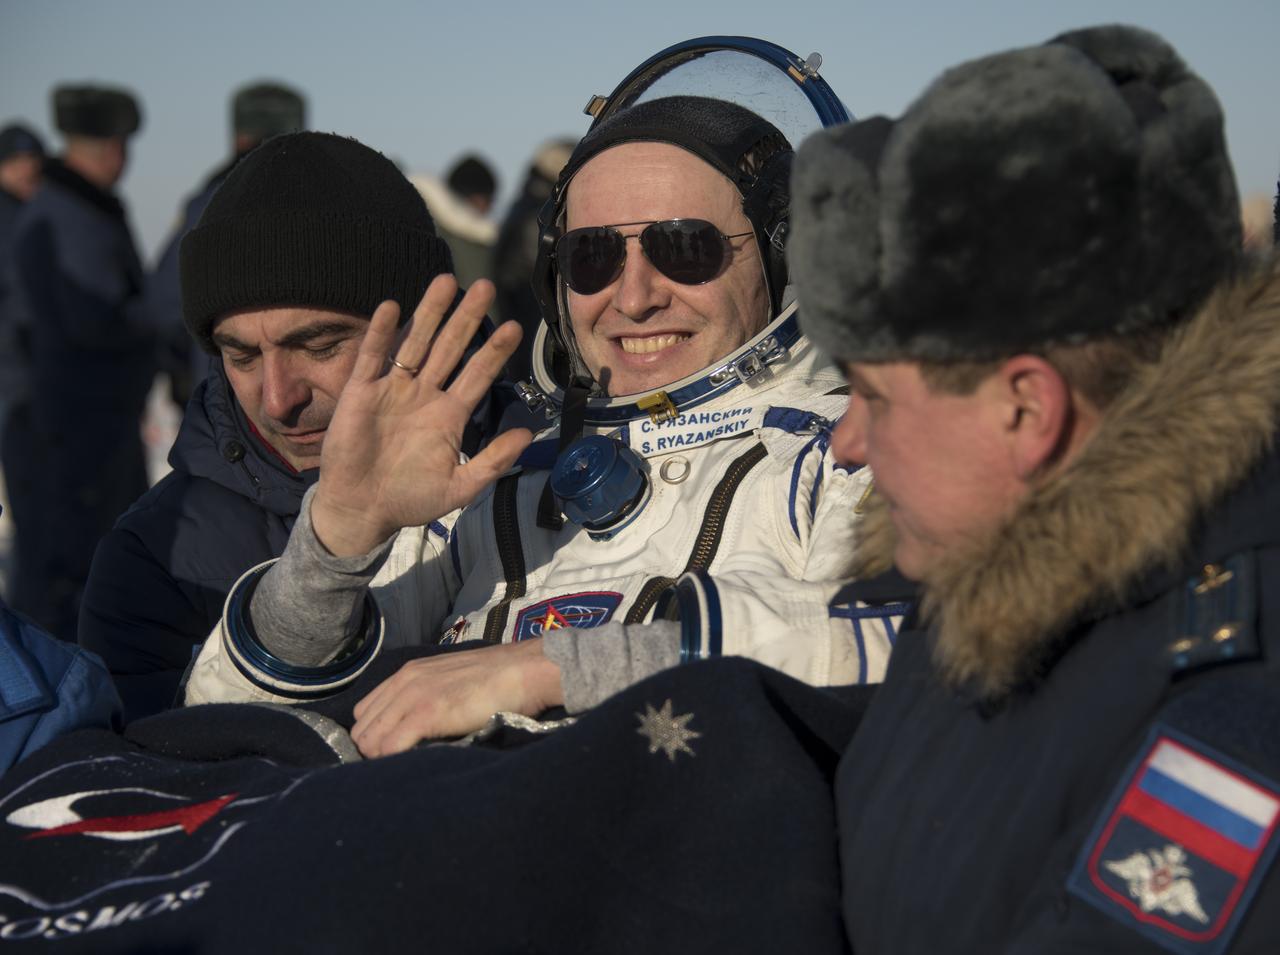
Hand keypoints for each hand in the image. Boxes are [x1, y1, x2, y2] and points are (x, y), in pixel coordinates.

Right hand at [311, 276, 531, 555]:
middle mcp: (424, 395)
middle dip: (467, 318)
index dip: (494, 351)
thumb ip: (493, 460)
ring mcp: (393, 390)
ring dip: (430, 313)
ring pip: (415, 343)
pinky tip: (393, 307)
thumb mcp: (461, 486)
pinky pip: (373, 358)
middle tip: (486, 286)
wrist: (364, 510)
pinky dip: (382, 333)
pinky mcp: (361, 393)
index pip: (477, 374)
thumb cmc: (412, 499)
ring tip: (447, 281)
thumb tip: (527, 434)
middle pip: (450, 348)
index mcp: (449, 415)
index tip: (514, 326)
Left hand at [350, 640, 563, 756]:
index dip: (375, 735)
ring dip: (382, 758)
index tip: (391, 751)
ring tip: (404, 768)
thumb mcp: (451, 678)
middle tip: (397, 765)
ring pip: (370, 740)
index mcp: (409, 672)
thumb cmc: (497, 678)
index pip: (366, 712)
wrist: (524, 670)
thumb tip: (418, 724)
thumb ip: (429, 693)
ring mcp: (414, 696)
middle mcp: (404, 681)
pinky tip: (412, 767)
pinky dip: (394, 761)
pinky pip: (389, 747)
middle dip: (374, 750)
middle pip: (363, 728)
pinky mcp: (426, 713)